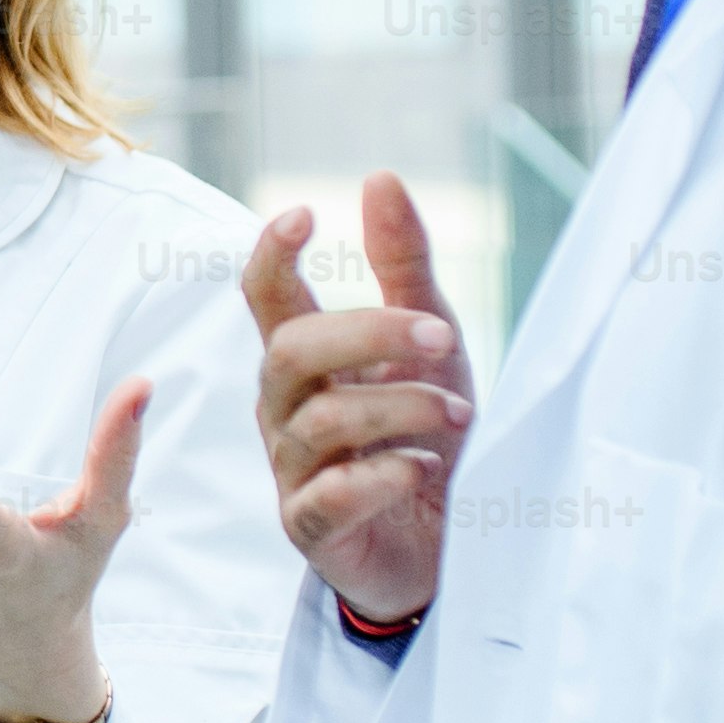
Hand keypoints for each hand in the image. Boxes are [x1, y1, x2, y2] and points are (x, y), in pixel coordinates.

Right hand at [239, 174, 474, 629]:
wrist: (445, 544)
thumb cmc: (426, 435)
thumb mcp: (430, 344)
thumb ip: (403, 267)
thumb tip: (379, 177)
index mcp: (307, 359)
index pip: (265, 297)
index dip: (272, 254)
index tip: (306, 214)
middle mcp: (285, 409)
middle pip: (291, 351)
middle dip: (369, 334)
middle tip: (443, 338)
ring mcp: (292, 470)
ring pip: (319, 420)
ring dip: (400, 408)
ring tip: (458, 414)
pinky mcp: (310, 529)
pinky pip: (327, 496)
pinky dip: (381, 476)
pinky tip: (421, 470)